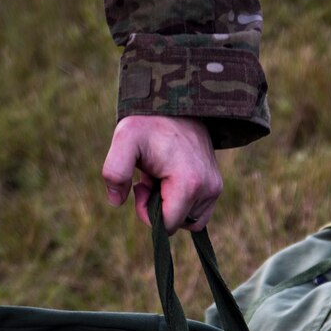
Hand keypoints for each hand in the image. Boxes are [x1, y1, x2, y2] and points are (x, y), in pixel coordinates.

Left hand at [102, 115, 222, 233]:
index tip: (142, 185)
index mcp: (189, 183)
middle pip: (177, 224)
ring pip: (188, 220)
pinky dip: (182, 203)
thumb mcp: (124, 139)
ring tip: (162, 176)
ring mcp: (215, 188)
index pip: (167, 226)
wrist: (176, 103)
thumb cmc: (148, 122)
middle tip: (151, 177)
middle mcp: (208, 189)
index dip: (147, 212)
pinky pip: (198, 212)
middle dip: (159, 207)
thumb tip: (116, 201)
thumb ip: (115, 171)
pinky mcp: (216, 186)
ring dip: (170, 205)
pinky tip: (172, 179)